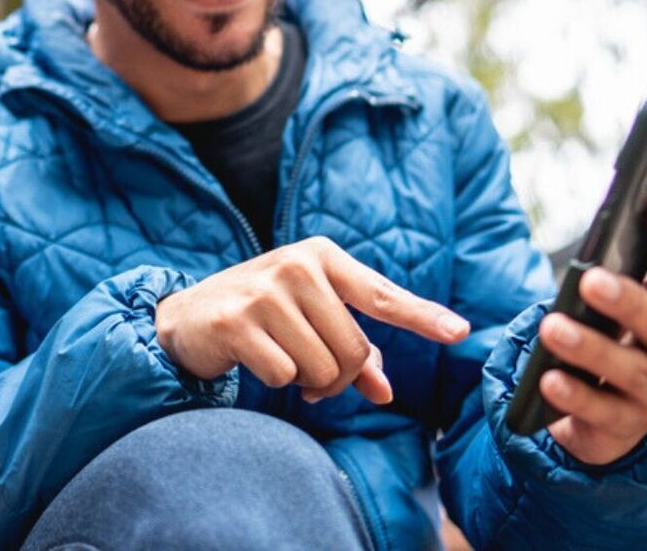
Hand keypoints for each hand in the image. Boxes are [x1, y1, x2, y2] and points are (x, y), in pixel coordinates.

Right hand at [155, 236, 470, 403]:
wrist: (186, 316)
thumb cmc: (261, 315)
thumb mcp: (309, 318)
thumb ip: (353, 348)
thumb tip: (384, 390)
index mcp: (321, 256)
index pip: (382, 295)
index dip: (424, 317)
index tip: (460, 332)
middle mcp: (296, 266)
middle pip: (354, 350)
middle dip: (340, 378)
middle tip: (315, 379)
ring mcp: (265, 291)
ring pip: (323, 367)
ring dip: (310, 383)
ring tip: (287, 367)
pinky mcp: (238, 321)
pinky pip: (286, 375)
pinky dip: (279, 380)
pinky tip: (258, 362)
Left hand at [539, 195, 646, 465]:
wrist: (609, 423)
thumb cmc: (613, 349)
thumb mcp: (617, 318)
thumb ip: (613, 286)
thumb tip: (591, 253)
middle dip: (627, 300)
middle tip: (590, 278)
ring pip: (631, 370)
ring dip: (591, 348)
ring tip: (552, 328)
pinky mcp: (629, 427)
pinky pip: (601, 411)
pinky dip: (575, 395)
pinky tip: (549, 381)